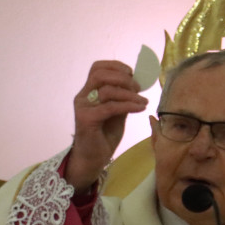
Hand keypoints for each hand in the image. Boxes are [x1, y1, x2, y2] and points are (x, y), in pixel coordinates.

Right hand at [65, 60, 147, 193]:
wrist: (93, 159)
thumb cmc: (104, 136)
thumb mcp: (116, 112)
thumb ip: (121, 97)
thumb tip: (136, 83)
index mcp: (88, 92)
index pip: (97, 68)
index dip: (115, 65)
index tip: (132, 73)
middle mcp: (83, 96)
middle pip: (100, 74)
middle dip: (122, 78)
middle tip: (138, 88)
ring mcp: (83, 107)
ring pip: (107, 90)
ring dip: (129, 94)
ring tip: (142, 102)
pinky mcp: (86, 119)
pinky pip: (110, 107)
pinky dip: (128, 105)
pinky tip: (140, 108)